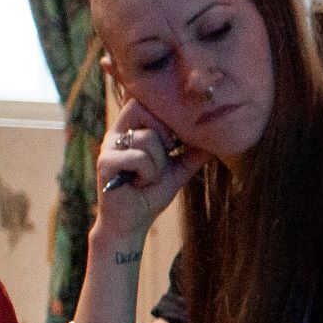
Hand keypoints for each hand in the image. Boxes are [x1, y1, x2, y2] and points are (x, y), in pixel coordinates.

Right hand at [92, 97, 200, 246]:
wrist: (132, 222)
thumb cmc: (151, 193)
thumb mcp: (178, 170)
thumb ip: (193, 153)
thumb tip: (218, 138)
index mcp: (132, 129)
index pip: (144, 99)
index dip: (163, 108)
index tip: (175, 136)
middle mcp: (117, 132)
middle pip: (143, 108)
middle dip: (165, 134)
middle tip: (165, 156)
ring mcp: (109, 146)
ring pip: (147, 138)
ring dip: (159, 163)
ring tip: (149, 177)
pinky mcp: (105, 162)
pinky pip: (139, 157)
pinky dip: (148, 173)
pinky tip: (140, 184)